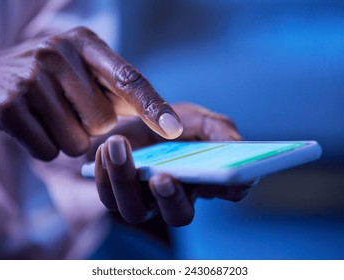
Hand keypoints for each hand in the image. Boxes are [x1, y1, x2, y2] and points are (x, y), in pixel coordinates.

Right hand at [0, 27, 181, 159]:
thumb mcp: (85, 68)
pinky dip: (45, 146)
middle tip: (69, 107)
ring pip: (77, 142)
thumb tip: (165, 122)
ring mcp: (30, 79)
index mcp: (86, 43)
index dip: (153, 106)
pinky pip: (48, 151)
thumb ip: (121, 89)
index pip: (129, 78)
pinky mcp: (7, 107)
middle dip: (91, 125)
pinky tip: (32, 123)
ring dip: (69, 138)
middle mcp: (58, 54)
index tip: (174, 129)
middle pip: (104, 123)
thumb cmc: (52, 75)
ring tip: (49, 114)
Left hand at [94, 103, 251, 226]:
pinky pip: (108, 197)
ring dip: (125, 180)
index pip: (226, 192)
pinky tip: (105, 147)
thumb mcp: (194, 117)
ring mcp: (142, 199)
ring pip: (134, 211)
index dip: (231, 187)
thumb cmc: (165, 121)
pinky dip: (105, 172)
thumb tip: (238, 145)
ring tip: (118, 145)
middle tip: (163, 178)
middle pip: (178, 215)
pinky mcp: (113, 194)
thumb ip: (218, 129)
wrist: (127, 117)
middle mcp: (173, 196)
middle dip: (172, 200)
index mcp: (202, 178)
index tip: (228, 176)